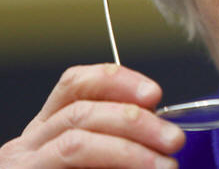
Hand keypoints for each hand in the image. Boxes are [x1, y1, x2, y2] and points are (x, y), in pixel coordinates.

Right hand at [0, 64, 184, 168]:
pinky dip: (113, 165)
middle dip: (135, 121)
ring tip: (165, 165)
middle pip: (81, 111)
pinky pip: (71, 164)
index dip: (117, 81)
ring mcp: (22, 168)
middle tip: (174, 139)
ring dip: (129, 149)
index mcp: (47, 130)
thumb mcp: (102, 159)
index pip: (76, 84)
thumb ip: (121, 144)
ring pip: (76, 141)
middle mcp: (26, 145)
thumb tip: (164, 134)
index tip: (155, 93)